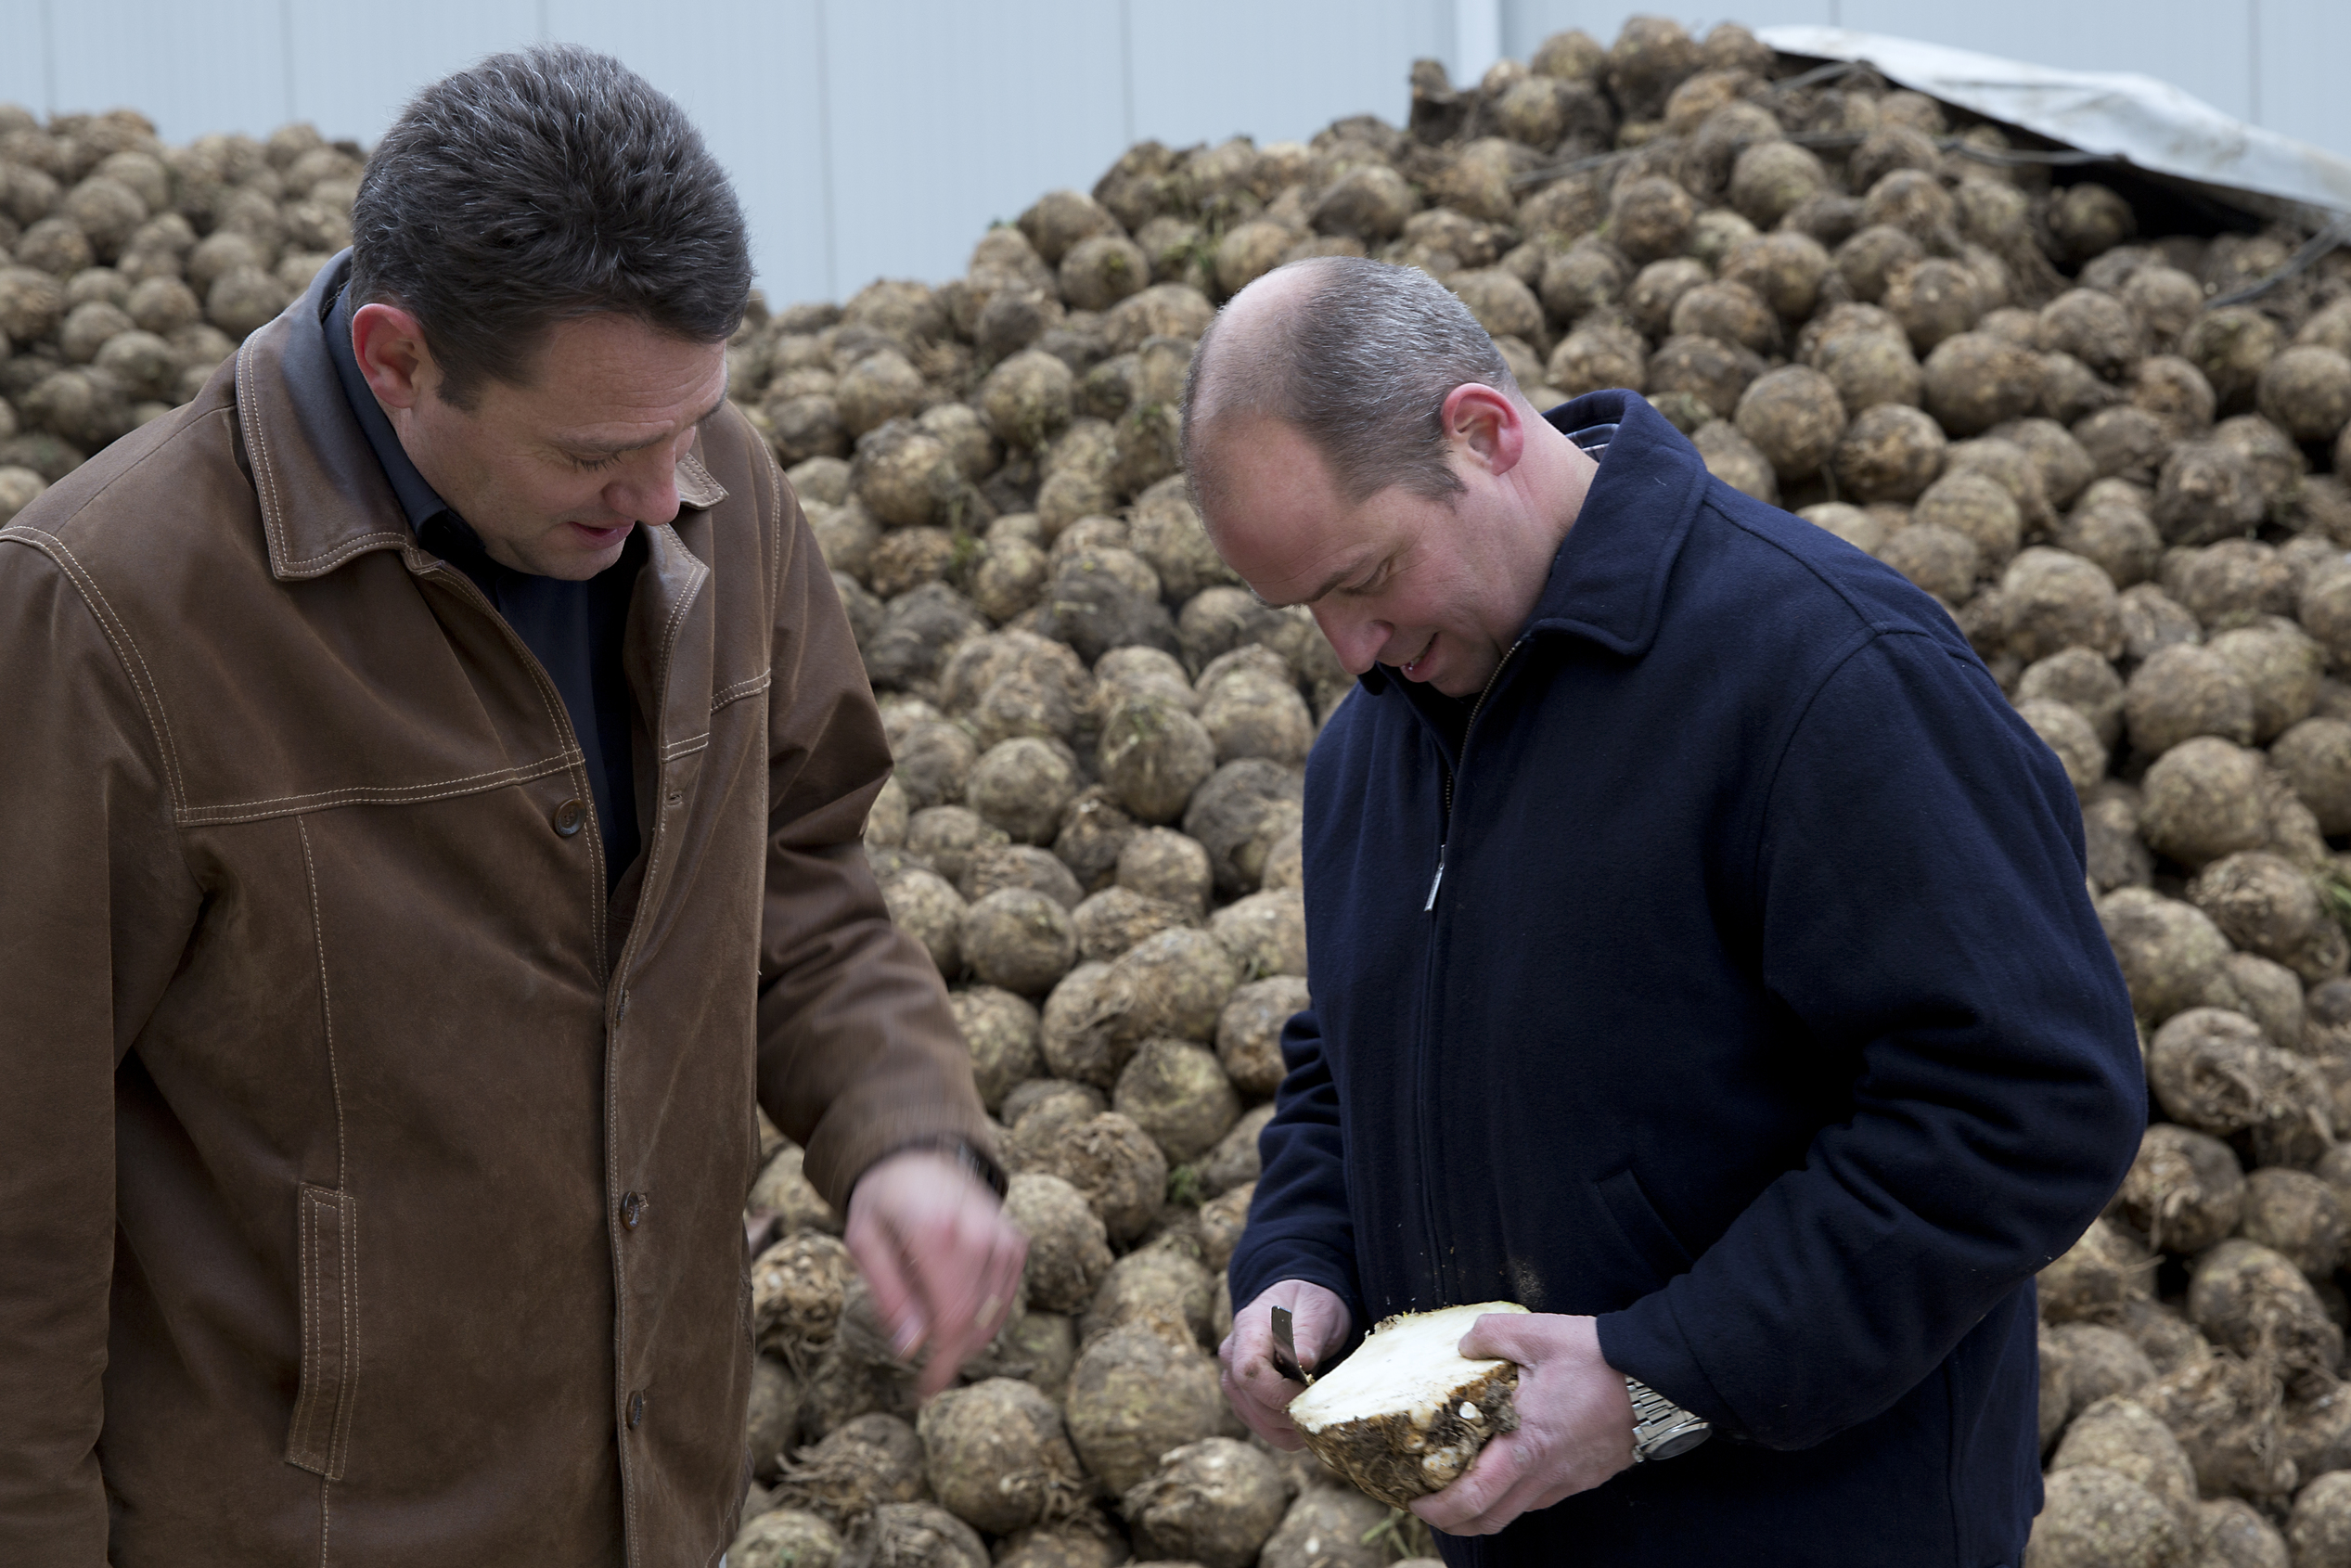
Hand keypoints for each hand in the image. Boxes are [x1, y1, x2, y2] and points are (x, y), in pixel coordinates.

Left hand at [843, 1148, 1026, 1397]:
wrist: (918, 1154)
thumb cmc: (883, 1201)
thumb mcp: (864, 1242)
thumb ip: (889, 1294)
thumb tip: (911, 1348)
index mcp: (937, 1234)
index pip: (951, 1320)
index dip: (941, 1365)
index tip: (924, 1394)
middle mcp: (979, 1236)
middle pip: (974, 1323)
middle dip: (950, 1357)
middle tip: (924, 1373)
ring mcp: (1003, 1238)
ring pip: (994, 1316)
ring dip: (967, 1340)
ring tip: (935, 1338)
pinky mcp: (1015, 1242)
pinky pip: (1007, 1298)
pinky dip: (985, 1318)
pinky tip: (957, 1314)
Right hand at [1218, 1280, 1350, 1448]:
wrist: (1300, 1305)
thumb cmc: (1310, 1304)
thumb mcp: (1317, 1310)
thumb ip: (1308, 1334)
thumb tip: (1303, 1362)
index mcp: (1247, 1330)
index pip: (1248, 1372)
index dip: (1279, 1391)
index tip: (1309, 1388)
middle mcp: (1232, 1358)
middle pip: (1255, 1403)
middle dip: (1292, 1411)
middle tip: (1323, 1401)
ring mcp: (1235, 1382)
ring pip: (1260, 1422)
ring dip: (1293, 1426)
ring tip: (1319, 1410)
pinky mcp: (1246, 1401)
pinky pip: (1265, 1429)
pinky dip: (1289, 1433)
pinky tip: (1307, 1419)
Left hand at [1411, 1313, 1634, 1534]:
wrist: (1658, 1379)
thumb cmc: (1597, 1358)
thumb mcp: (1536, 1332)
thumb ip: (1490, 1335)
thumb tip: (1464, 1344)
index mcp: (1526, 1445)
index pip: (1473, 1498)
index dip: (1438, 1509)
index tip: (1416, 1500)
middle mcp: (1546, 1474)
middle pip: (1489, 1520)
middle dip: (1453, 1521)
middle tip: (1429, 1502)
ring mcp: (1569, 1481)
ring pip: (1517, 1512)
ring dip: (1484, 1509)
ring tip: (1462, 1485)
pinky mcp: (1587, 1477)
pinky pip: (1542, 1498)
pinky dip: (1515, 1495)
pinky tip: (1508, 1469)